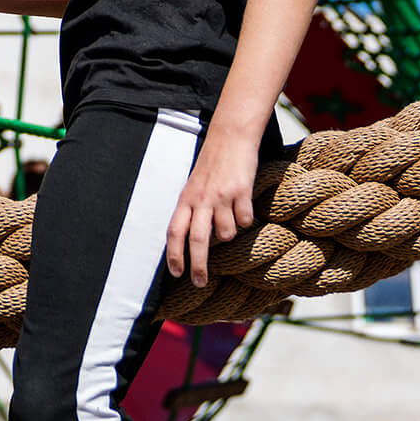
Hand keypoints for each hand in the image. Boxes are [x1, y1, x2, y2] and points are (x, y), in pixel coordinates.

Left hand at [165, 127, 259, 287]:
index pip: (174, 231)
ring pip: (227, 233)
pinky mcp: (242, 192)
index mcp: (186, 198)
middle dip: (198, 266)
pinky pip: (245, 220)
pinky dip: (246, 219)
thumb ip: (192, 209)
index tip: (176, 273)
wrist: (230, 137)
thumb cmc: (211, 164)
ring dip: (230, 232)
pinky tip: (244, 205)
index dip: (173, 254)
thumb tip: (190, 240)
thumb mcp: (193, 185)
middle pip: (198, 241)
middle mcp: (201, 199)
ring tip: (231, 215)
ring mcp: (222, 196)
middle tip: (200, 283)